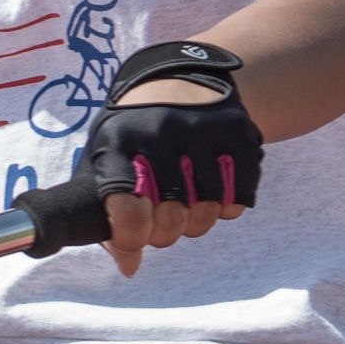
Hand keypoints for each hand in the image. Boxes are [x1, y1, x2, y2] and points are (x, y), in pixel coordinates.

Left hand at [81, 60, 262, 284]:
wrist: (179, 77)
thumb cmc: (133, 132)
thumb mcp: (105, 161)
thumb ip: (106, 215)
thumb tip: (128, 266)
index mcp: (116, 143)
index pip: (128, 211)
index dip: (132, 238)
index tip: (135, 238)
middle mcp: (158, 133)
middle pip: (170, 218)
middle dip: (166, 233)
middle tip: (162, 221)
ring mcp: (200, 130)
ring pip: (208, 211)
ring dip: (198, 220)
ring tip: (187, 203)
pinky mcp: (236, 132)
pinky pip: (239, 197)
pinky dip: (228, 204)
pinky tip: (214, 187)